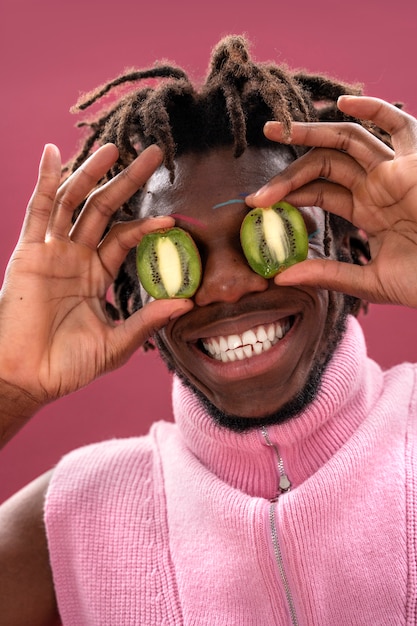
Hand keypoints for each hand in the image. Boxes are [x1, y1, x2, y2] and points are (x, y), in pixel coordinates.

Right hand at [0, 143, 192, 434]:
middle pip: (104, 209)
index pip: (124, 238)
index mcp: (95, 275)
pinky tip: (53, 153)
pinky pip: (37, 212)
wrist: (29, 379)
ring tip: (115, 149)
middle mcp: (75, 258)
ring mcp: (51, 253)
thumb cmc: (68, 365)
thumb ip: (146, 321)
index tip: (173, 219)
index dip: (146, 226)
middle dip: (128, 180)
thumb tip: (186, 303)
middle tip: (154, 153)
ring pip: (74, 202)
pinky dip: (44, 181)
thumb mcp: (116, 343)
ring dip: (92, 174)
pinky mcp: (29, 254)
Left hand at [246, 96, 416, 308]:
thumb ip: (328, 274)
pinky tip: (340, 103)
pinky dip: (372, 107)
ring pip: (347, 140)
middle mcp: (377, 185)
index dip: (288, 193)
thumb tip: (281, 278)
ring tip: (274, 131)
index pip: (319, 191)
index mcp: (367, 209)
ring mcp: (394, 170)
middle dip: (288, 167)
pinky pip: (396, 124)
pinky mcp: (414, 162)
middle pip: (325, 163)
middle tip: (255, 186)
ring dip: (310, 131)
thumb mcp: (369, 280)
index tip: (257, 205)